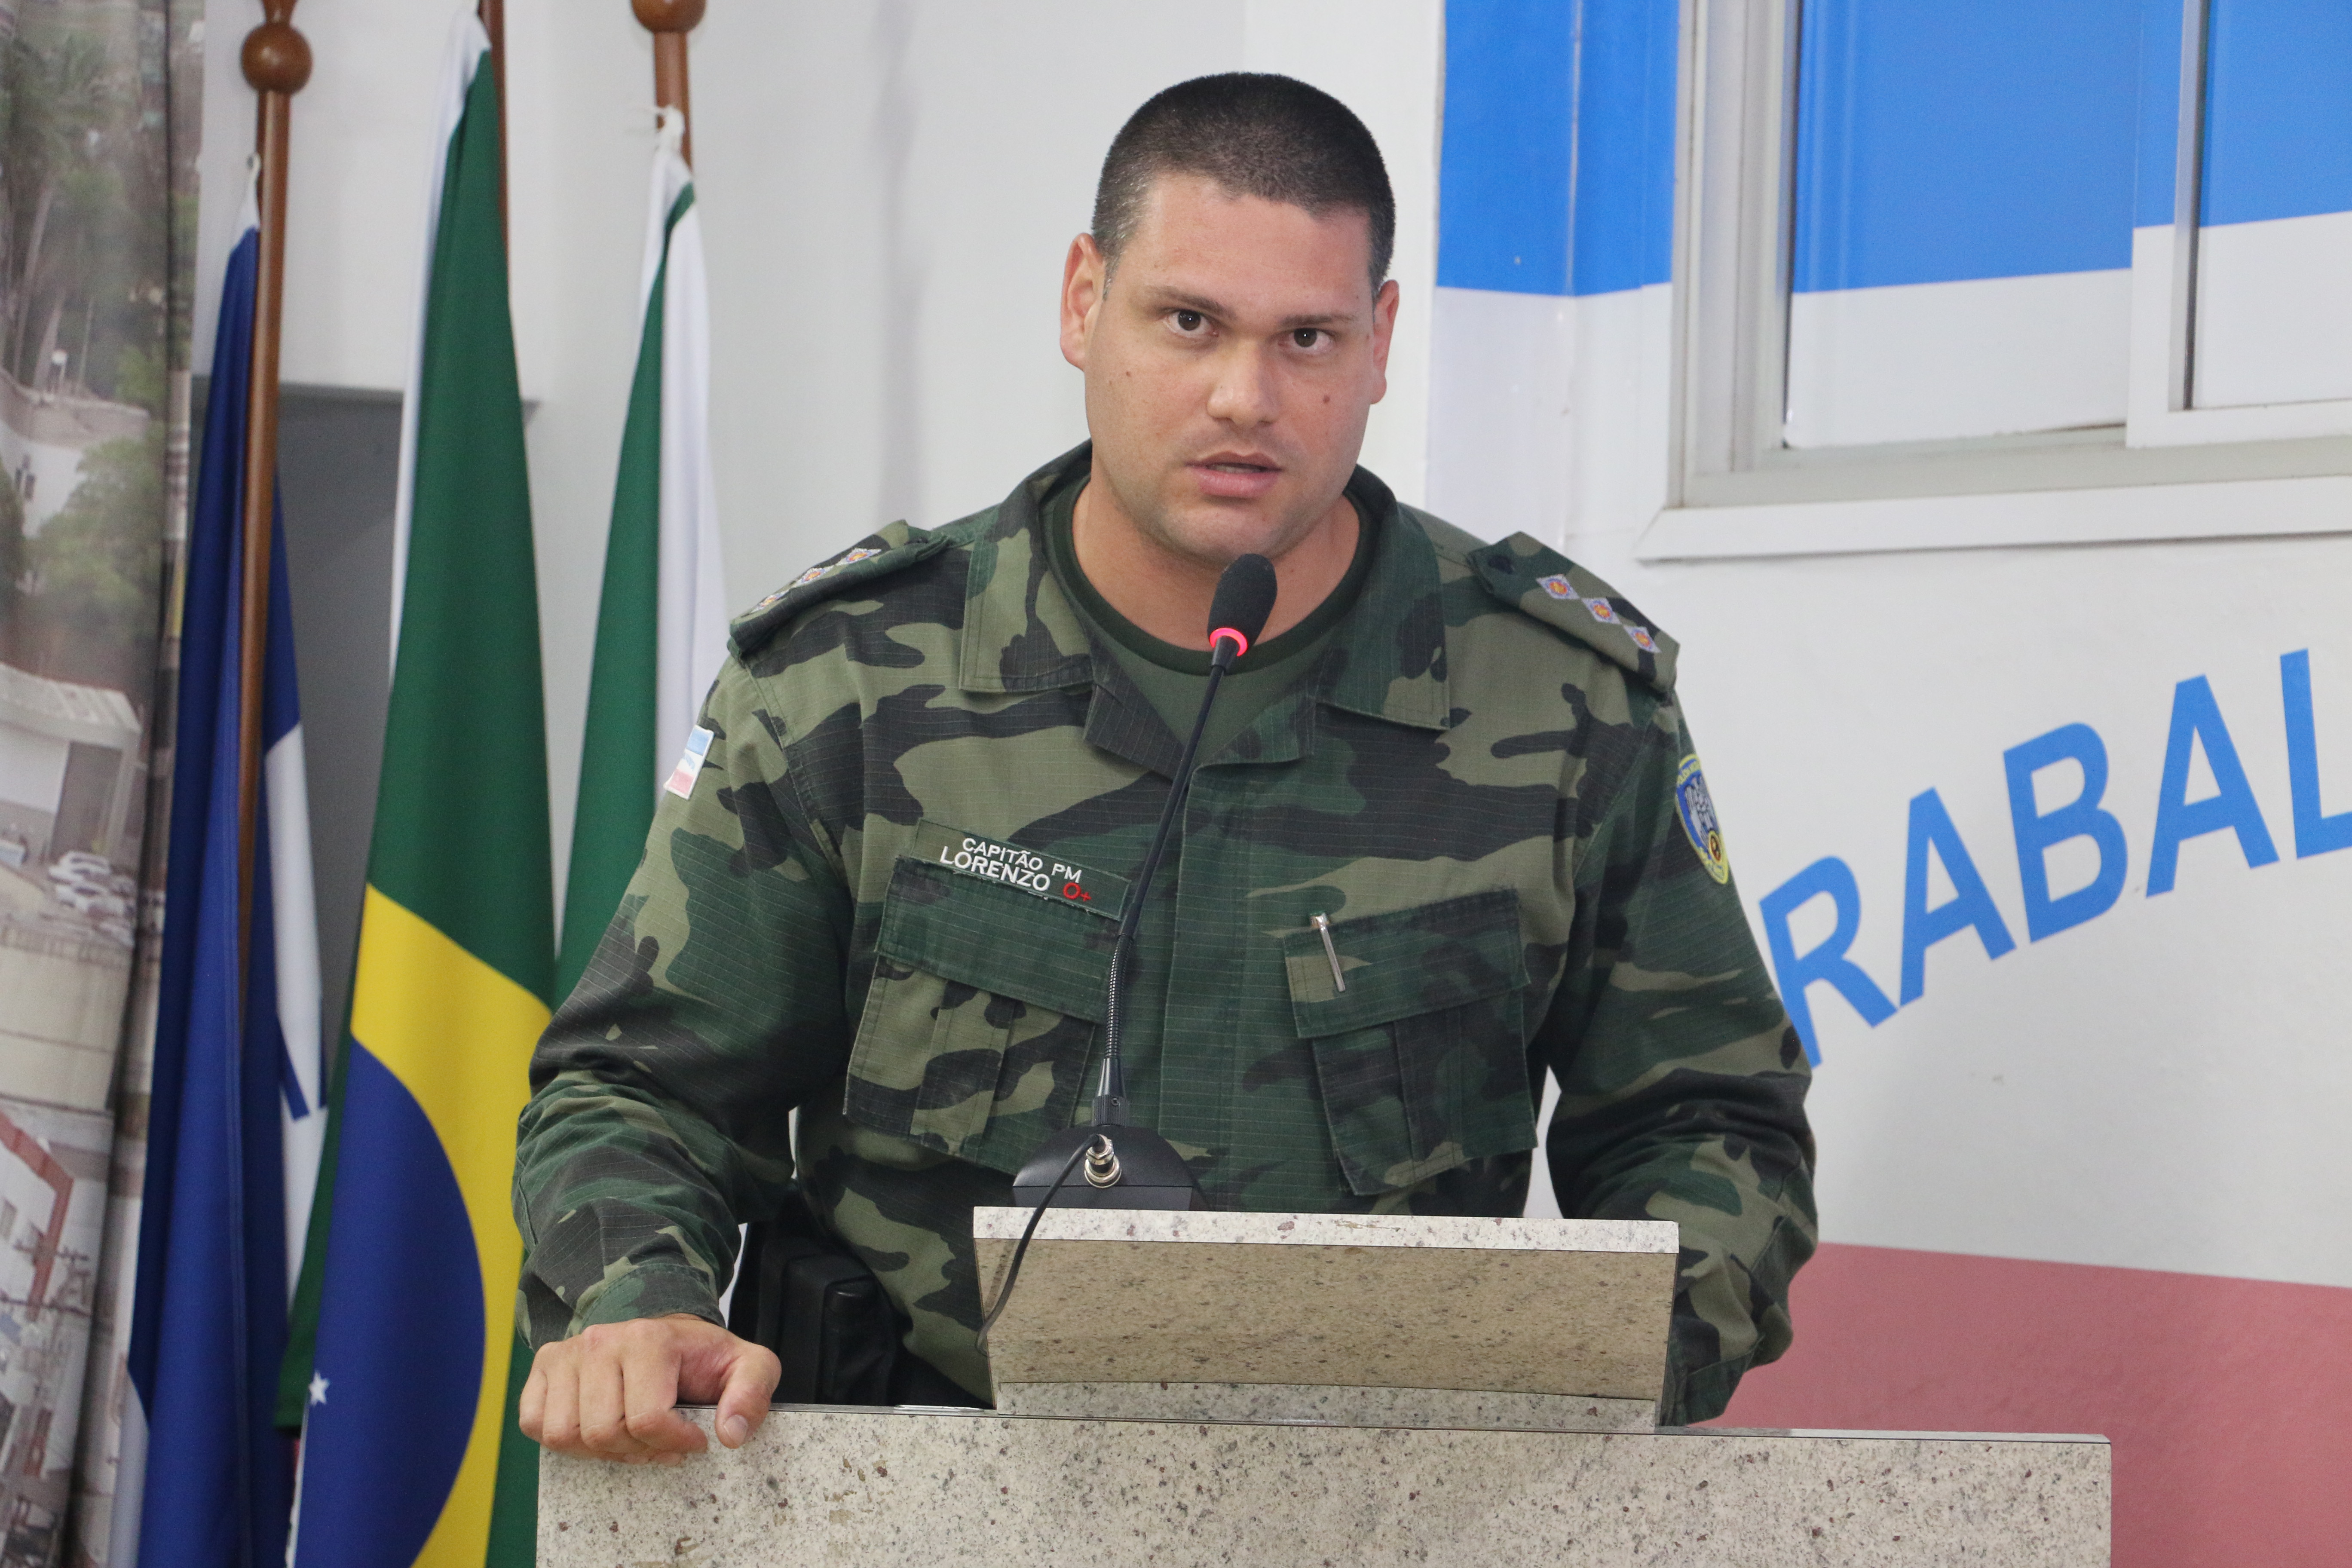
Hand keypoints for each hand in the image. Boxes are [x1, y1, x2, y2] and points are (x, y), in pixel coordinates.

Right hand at [519, 1313, 780, 1464]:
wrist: (668, 1334)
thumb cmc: (702, 1356)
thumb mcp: (749, 1365)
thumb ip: (753, 1392)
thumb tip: (730, 1434)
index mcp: (647, 1338)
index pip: (647, 1420)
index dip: (674, 1444)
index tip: (694, 1441)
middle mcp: (599, 1341)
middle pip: (603, 1433)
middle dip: (637, 1450)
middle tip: (661, 1442)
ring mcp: (565, 1354)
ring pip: (565, 1435)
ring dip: (600, 1449)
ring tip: (631, 1436)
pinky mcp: (542, 1370)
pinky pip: (535, 1424)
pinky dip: (564, 1440)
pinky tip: (597, 1428)